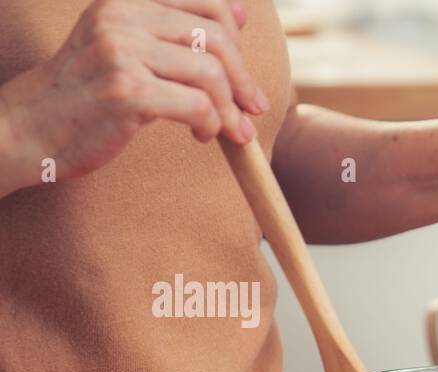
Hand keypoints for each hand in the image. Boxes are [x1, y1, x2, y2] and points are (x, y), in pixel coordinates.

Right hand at [0, 0, 265, 192]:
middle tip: (252, 109)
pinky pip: (198, 106)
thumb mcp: (120, 48)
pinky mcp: (127, 92)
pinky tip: (202, 135)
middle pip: (216, 38)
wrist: (27, 128)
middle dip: (243, 79)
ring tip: (228, 131)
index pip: (204, 2)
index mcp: (123, 1)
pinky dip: (212, 125)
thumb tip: (239, 15)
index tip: (244, 70)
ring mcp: (122, 52)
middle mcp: (121, 18)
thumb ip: (170, 32)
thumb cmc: (82, 94)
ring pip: (211, 73)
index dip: (236, 35)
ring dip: (230, 109)